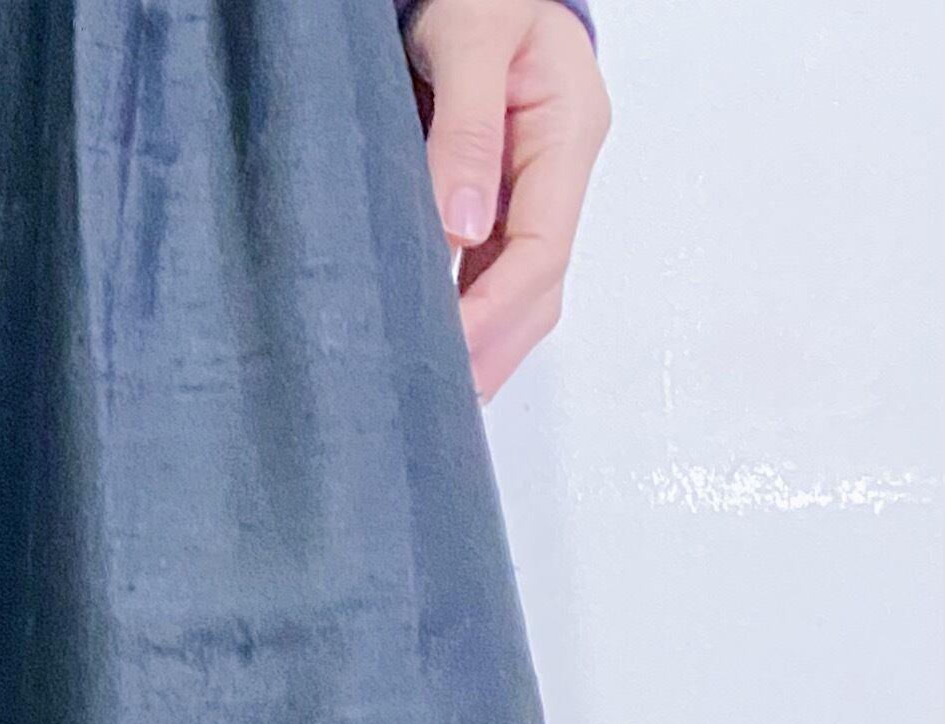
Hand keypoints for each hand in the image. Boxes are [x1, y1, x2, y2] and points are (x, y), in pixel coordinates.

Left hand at [404, 0, 610, 402]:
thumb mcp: (473, 36)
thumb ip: (467, 128)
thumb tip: (461, 230)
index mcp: (567, 134)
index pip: (540, 250)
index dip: (493, 313)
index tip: (446, 357)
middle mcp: (556, 170)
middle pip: (538, 287)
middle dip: (494, 350)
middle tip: (438, 409)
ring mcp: (530, 189)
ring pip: (518, 290)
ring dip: (483, 348)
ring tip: (435, 403)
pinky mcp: (496, 197)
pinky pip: (487, 272)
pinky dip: (464, 319)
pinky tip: (433, 355)